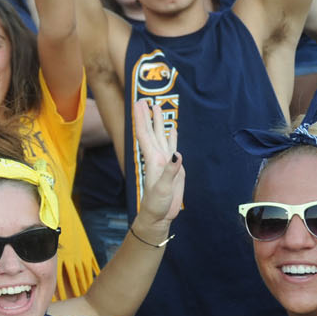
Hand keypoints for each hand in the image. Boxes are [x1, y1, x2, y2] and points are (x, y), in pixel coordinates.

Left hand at [132, 98, 183, 226]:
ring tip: (158, 108)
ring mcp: (165, 161)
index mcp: (153, 159)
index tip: (139, 103)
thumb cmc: (156, 204)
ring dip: (159, 123)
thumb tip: (177, 155)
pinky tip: (172, 130)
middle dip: (148, 115)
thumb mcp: (163, 189)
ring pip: (162, 137)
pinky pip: (172, 147)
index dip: (141, 118)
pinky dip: (172, 137)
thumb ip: (170, 172)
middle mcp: (157, 157)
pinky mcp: (174, 167)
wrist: (159, 216)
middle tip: (145, 99)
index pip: (144, 134)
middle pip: (151, 131)